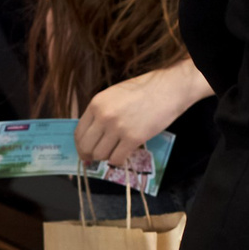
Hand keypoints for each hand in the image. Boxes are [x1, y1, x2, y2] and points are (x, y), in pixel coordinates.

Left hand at [75, 59, 211, 167]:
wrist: (169, 89)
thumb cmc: (144, 89)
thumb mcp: (114, 95)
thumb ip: (101, 112)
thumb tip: (93, 133)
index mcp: (96, 104)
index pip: (79, 132)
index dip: (80, 146)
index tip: (85, 152)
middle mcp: (103, 116)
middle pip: (87, 146)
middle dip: (90, 155)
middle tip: (97, 158)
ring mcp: (118, 128)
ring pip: (101, 154)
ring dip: (107, 157)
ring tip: (116, 151)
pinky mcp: (133, 138)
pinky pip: (117, 158)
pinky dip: (119, 160)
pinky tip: (125, 154)